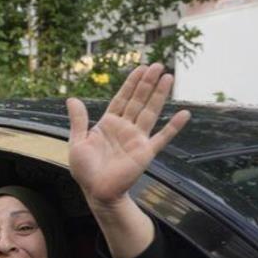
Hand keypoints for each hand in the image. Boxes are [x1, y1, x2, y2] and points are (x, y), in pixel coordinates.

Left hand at [67, 64, 189, 206]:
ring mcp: (137, 139)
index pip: (122, 98)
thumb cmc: (85, 170)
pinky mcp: (146, 152)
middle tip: (158, 65)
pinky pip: (163, 137)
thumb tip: (72, 99)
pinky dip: (174, 126)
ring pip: (150, 112)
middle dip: (147, 83)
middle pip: (138, 100)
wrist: (96, 191)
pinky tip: (184, 114)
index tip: (140, 68)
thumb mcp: (77, 142)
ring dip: (160, 95)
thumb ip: (78, 120)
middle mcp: (125, 128)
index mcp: (108, 123)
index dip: (131, 83)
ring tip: (168, 77)